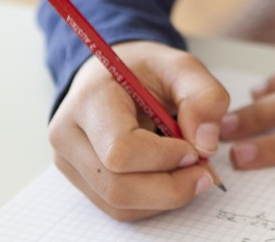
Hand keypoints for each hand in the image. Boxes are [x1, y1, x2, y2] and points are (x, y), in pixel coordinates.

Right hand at [48, 41, 229, 220]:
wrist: (115, 75)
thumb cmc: (147, 71)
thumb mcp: (183, 67)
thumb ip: (204, 96)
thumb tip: (206, 144)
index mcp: (90, 100)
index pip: (120, 150)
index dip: (164, 158)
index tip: (195, 149)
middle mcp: (69, 135)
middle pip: (117, 186)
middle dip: (170, 187)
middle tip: (206, 173)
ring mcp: (70, 162)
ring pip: (118, 204)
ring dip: (165, 197)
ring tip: (193, 173)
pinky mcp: (81, 180)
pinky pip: (119, 208)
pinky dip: (154, 201)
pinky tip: (173, 178)